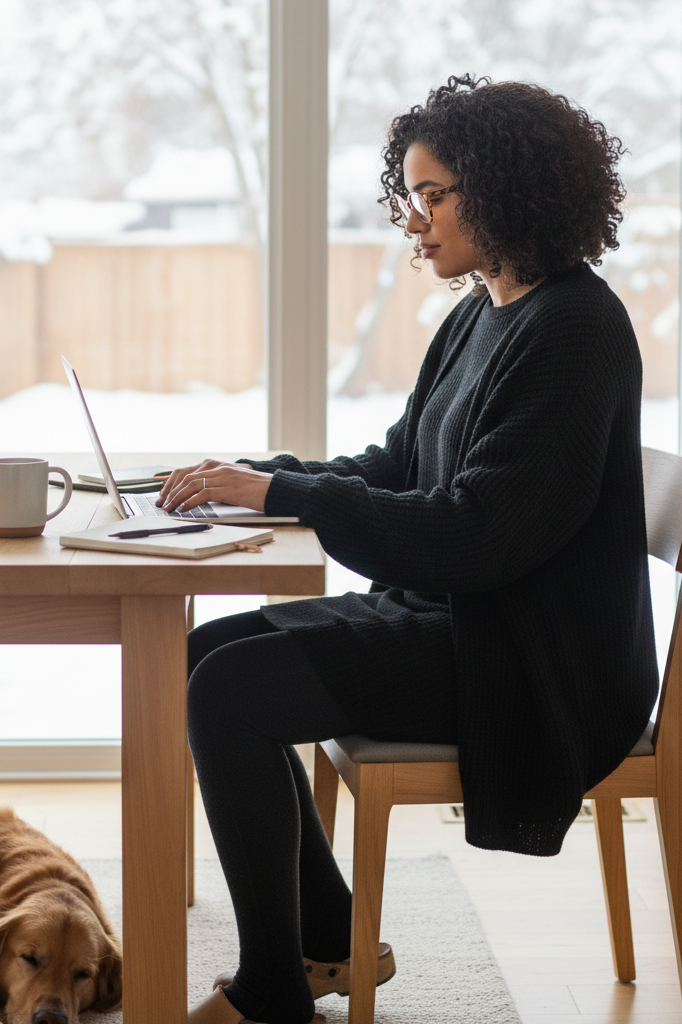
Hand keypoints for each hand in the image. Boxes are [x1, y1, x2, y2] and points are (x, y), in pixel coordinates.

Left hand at [155, 459, 271, 512]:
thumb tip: (198, 496)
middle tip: (161, 503)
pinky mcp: (228, 488)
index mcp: (217, 465)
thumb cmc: (256, 489)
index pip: (186, 471)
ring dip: (176, 497)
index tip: (163, 494)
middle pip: (184, 476)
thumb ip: (217, 484)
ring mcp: (223, 477)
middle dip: (169, 491)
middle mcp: (217, 468)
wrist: (275, 489)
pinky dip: (190, 502)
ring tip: (168, 508)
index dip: (170, 482)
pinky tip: (183, 509)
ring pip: (190, 484)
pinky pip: (203, 494)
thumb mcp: (233, 482)